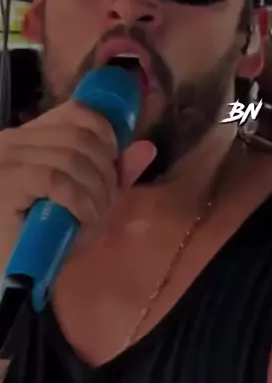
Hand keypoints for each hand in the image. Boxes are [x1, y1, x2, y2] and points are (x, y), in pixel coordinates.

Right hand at [0, 101, 155, 268]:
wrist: (10, 270)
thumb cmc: (43, 237)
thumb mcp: (85, 200)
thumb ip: (113, 173)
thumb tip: (148, 147)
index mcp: (30, 136)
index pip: (74, 112)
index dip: (104, 131)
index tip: (115, 159)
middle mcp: (14, 140)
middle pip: (79, 136)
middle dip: (105, 169)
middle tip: (107, 200)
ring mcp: (7, 160)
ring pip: (71, 158)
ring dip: (95, 189)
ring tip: (95, 215)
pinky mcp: (7, 183)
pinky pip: (56, 180)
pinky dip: (79, 199)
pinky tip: (84, 217)